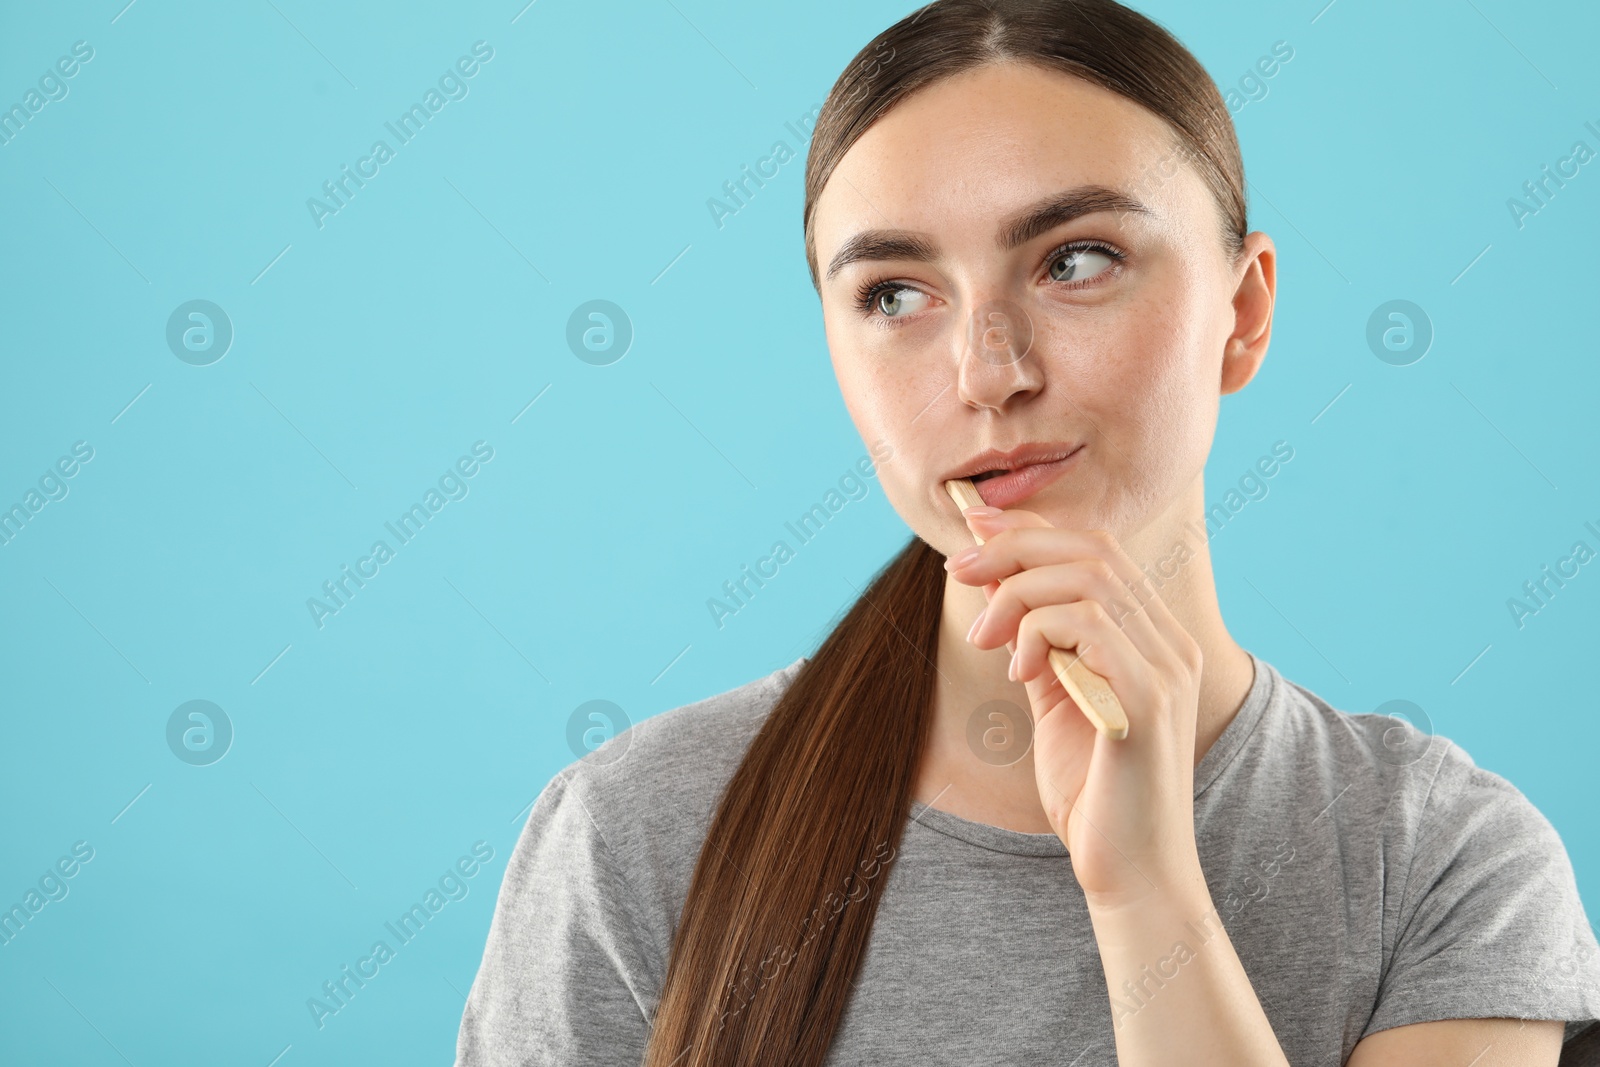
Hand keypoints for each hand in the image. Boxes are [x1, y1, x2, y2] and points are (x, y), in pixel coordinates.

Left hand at [945, 506, 1206, 904]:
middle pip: (1094, 550)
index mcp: (1154, 637)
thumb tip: (996, 582)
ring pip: (1088, 580)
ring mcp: (1167, 669)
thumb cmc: (1091, 791)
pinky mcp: (1149, 701)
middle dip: (1015, 547)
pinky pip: (1089, 628)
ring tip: (983, 638)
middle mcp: (1171, 643)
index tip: (973, 528)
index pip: (1098, 549)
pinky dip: (1038, 632)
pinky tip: (1017, 670)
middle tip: (959, 569)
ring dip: (1018, 594)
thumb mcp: (1053, 698)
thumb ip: (1036, 641)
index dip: (1033, 528)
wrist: (1131, 872)